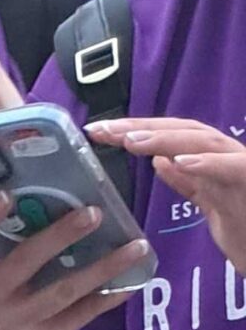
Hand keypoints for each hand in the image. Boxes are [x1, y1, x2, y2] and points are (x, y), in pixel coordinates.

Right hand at [0, 192, 148, 329]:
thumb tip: (40, 197)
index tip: (6, 194)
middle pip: (22, 263)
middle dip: (58, 236)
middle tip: (93, 212)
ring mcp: (12, 325)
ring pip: (62, 291)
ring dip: (101, 268)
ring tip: (136, 246)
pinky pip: (79, 316)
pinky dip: (107, 298)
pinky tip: (132, 282)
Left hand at [91, 115, 245, 272]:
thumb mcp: (209, 202)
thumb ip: (188, 181)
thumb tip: (162, 161)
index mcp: (213, 160)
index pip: (171, 138)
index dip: (137, 130)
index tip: (98, 132)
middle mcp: (227, 156)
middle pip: (182, 132)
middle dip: (141, 127)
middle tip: (102, 130)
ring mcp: (242, 166)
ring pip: (204, 142)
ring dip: (166, 138)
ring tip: (131, 140)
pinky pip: (231, 168)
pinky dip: (206, 163)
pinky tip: (179, 160)